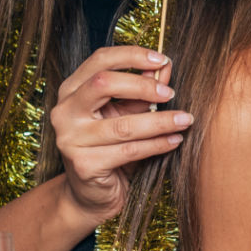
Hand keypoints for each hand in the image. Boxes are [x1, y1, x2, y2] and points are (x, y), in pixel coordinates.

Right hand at [50, 46, 193, 222]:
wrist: (91, 195)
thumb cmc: (109, 148)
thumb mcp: (126, 114)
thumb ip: (141, 91)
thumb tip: (164, 67)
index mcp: (72, 91)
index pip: (99, 60)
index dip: (132, 55)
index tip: (162, 60)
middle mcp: (65, 112)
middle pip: (103, 84)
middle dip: (143, 85)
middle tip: (171, 93)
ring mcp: (70, 139)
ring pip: (123, 124)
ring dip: (160, 121)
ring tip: (185, 119)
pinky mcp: (84, 165)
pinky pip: (129, 151)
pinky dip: (157, 145)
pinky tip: (175, 140)